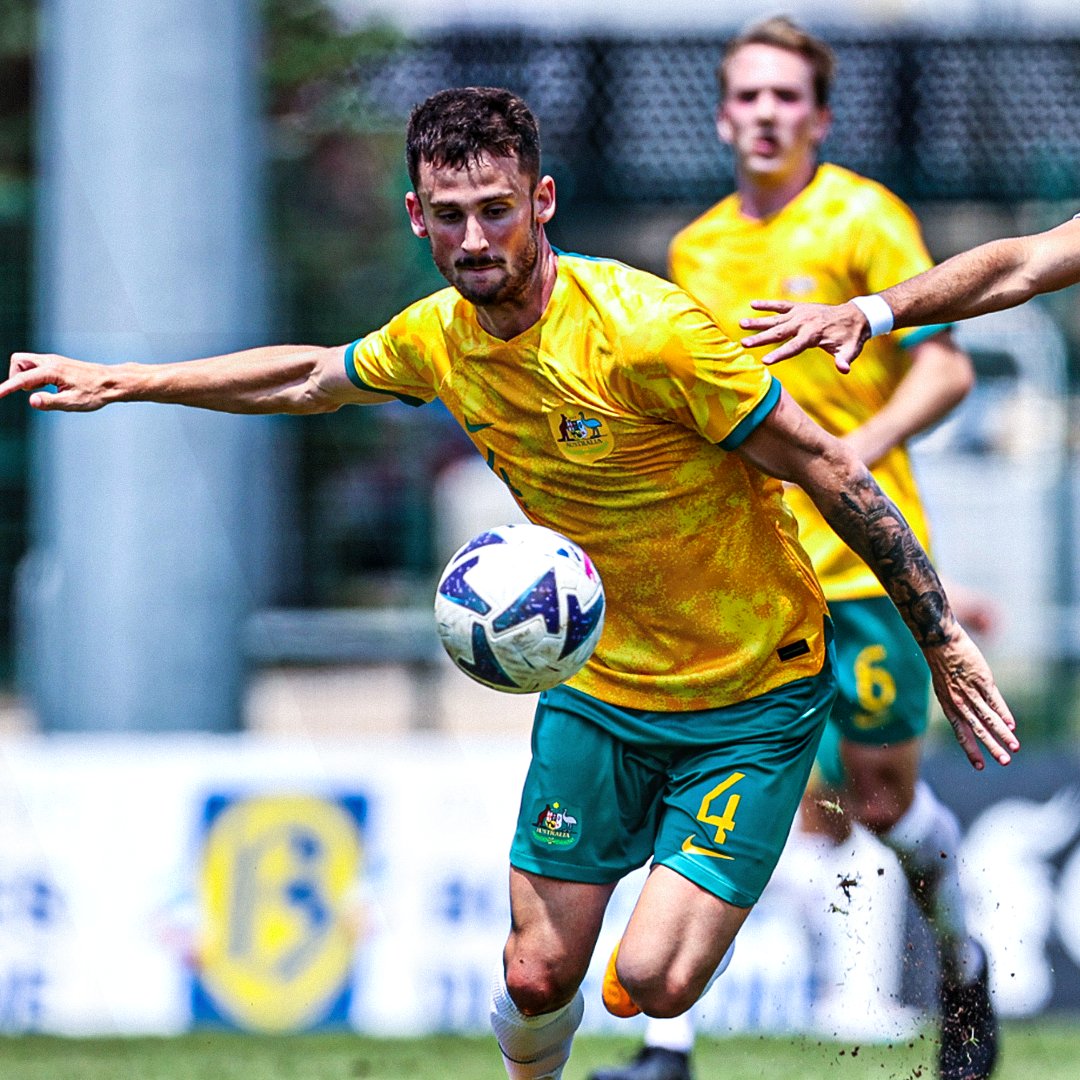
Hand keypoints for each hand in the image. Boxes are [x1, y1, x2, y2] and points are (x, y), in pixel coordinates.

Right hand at [1, 352, 113, 410]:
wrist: (111, 381)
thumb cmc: (94, 393)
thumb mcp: (73, 403)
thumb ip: (50, 402)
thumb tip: (32, 400)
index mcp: (52, 371)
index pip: (22, 379)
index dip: (7, 387)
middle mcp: (50, 361)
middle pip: (18, 361)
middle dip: (15, 376)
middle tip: (31, 392)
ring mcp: (53, 361)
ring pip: (26, 362)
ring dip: (24, 376)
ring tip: (42, 391)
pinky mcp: (57, 364)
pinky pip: (36, 365)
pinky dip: (34, 376)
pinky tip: (47, 388)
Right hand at [739, 300, 871, 372]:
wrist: (855, 316)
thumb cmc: (850, 338)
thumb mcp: (850, 350)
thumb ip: (844, 359)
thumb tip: (844, 369)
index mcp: (814, 334)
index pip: (793, 346)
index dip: (779, 354)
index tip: (765, 361)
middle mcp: (804, 322)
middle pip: (778, 332)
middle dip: (760, 338)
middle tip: (743, 344)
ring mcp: (800, 313)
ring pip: (775, 319)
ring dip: (757, 322)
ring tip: (741, 324)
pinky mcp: (798, 308)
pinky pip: (780, 305)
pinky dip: (767, 304)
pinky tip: (752, 304)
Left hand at [923, 629, 1017, 769]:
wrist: (941, 643)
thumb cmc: (944, 666)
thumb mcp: (945, 689)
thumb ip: (958, 705)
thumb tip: (973, 722)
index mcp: (949, 706)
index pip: (961, 733)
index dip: (970, 750)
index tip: (979, 766)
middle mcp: (959, 702)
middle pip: (978, 730)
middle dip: (992, 747)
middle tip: (1004, 762)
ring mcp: (971, 691)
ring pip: (989, 718)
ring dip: (1003, 734)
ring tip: (1015, 747)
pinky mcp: (982, 680)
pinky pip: (995, 701)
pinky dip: (1004, 714)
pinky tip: (1012, 726)